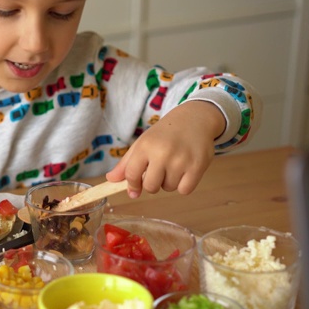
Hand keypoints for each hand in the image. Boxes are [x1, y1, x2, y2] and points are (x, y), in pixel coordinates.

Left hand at [106, 101, 224, 197]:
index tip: (136, 187)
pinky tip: (185, 171)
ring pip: (168, 188)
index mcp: (145, 146)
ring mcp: (181, 160)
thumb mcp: (142, 143)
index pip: (131, 176)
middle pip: (150, 187)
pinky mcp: (198, 166)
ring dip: (170, 182)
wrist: (195, 119)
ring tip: (174, 165)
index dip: (132, 185)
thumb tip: (111, 180)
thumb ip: (126, 164)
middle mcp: (162, 153)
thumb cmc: (165, 134)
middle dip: (152, 184)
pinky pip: (185, 190)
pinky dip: (184, 185)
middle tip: (159, 171)